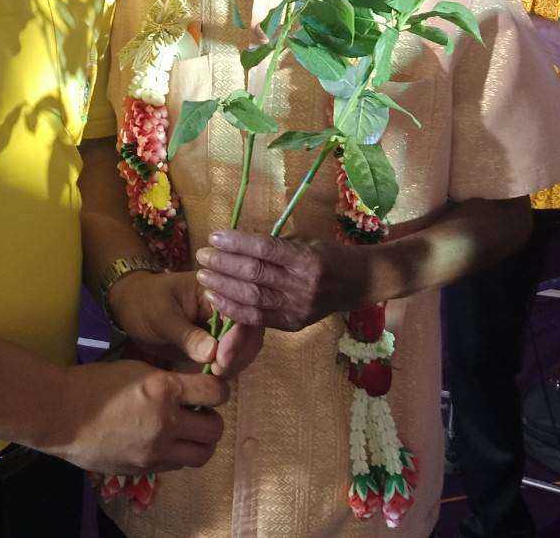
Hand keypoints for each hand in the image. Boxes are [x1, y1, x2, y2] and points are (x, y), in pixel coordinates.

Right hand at [42, 358, 228, 473]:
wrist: (61, 413)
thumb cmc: (95, 383)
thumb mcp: (137, 368)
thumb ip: (168, 380)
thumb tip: (193, 387)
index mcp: (165, 389)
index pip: (216, 392)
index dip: (219, 389)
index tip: (211, 388)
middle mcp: (166, 422)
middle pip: (215, 429)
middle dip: (213, 418)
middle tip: (201, 412)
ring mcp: (156, 450)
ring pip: (202, 455)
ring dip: (201, 442)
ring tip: (188, 431)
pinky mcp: (145, 468)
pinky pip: (177, 465)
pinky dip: (179, 454)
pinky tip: (165, 441)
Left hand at [108, 271, 262, 378]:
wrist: (131, 309)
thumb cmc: (144, 303)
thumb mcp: (161, 316)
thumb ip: (187, 335)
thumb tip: (213, 353)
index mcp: (216, 289)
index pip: (240, 310)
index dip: (238, 336)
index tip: (222, 358)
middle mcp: (226, 305)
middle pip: (250, 330)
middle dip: (239, 352)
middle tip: (219, 371)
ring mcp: (223, 324)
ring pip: (245, 347)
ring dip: (236, 363)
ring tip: (214, 374)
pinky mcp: (217, 342)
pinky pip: (233, 357)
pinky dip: (228, 368)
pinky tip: (213, 376)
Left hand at [194, 230, 367, 331]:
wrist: (358, 283)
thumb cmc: (328, 254)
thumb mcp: (306, 241)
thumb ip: (275, 244)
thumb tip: (236, 241)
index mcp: (307, 258)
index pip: (265, 248)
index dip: (237, 242)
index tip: (214, 236)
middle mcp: (303, 285)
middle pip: (255, 274)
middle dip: (223, 265)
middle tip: (201, 256)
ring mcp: (298, 308)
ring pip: (252, 298)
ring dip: (223, 288)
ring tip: (203, 276)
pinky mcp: (293, 324)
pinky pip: (258, 319)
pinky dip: (234, 309)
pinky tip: (216, 299)